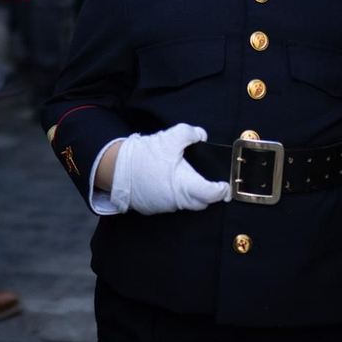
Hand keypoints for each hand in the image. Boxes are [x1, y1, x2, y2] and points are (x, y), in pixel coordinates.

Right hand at [111, 123, 230, 214]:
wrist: (117, 167)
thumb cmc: (147, 154)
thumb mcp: (171, 137)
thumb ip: (190, 133)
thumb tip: (201, 135)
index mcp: (187, 186)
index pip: (212, 194)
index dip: (222, 190)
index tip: (225, 185)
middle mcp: (178, 201)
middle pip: (201, 202)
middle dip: (208, 194)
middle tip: (209, 183)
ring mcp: (164, 207)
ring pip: (185, 204)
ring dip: (189, 195)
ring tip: (185, 179)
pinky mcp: (151, 209)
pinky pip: (169, 204)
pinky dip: (173, 196)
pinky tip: (167, 183)